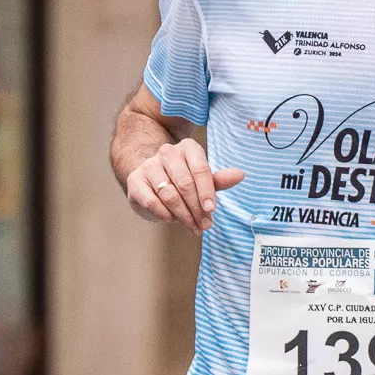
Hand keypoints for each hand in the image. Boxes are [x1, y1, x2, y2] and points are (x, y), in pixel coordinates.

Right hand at [124, 137, 242, 230]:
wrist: (151, 178)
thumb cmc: (183, 179)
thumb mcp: (203, 179)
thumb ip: (219, 180)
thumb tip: (240, 175)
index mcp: (188, 148)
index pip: (200, 169)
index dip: (207, 191)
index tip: (212, 209)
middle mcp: (166, 153)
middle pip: (185, 184)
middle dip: (196, 209)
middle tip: (205, 225)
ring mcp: (148, 166)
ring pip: (169, 195)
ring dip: (183, 215)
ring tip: (193, 226)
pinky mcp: (135, 180)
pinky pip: (152, 201)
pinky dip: (165, 214)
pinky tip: (173, 219)